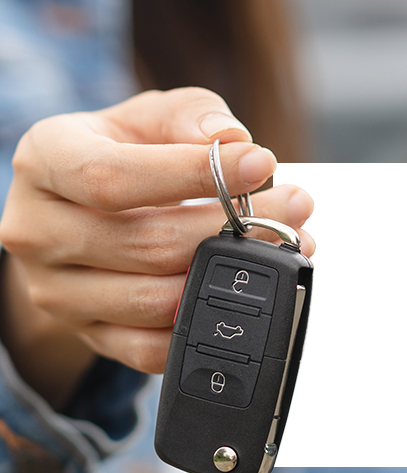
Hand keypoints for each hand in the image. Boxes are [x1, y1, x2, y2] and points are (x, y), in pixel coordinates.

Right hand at [0, 88, 314, 408]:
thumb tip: (231, 138)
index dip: (193, 174)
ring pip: (158, 301)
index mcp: (44, 165)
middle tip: (292, 208)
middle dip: (235, 228)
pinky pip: (155, 349)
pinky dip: (209, 324)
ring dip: (232, 278)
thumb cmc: (120, 157)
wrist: (82, 213)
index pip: (113, 178)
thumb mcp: (149, 118)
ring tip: (284, 245)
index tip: (260, 163)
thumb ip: (190, 116)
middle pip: (148, 244)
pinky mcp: (93, 337)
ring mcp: (62, 294)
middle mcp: (40, 233)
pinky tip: (244, 293)